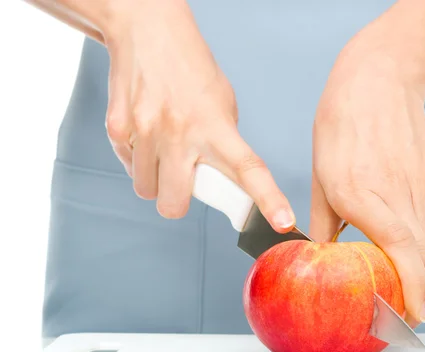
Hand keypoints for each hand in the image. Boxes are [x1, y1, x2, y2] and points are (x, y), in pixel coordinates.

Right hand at [102, 1, 294, 229]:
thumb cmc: (189, 68)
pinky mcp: (116, 128)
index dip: (268, 199)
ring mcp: (145, 132)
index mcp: (215, 125)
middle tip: (184, 176)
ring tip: (162, 148)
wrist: (146, 31)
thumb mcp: (222, 103)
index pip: (248, 169)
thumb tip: (220, 178)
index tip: (283, 222)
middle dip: (179, 200)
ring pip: (147, 190)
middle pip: (175, 204)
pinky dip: (137, 159)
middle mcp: (179, 132)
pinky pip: (127, 166)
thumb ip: (222, 143)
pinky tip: (146, 134)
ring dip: (156, 179)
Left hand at [310, 16, 424, 326]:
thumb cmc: (339, 129)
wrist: (375, 83)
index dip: (411, 288)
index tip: (414, 316)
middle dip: (414, 292)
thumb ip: (323, 224)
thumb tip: (324, 258)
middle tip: (400, 314)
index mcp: (361, 195)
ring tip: (412, 287)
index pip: (398, 250)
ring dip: (424, 271)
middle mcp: (397, 194)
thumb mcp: (319, 179)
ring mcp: (424, 184)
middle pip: (418, 255)